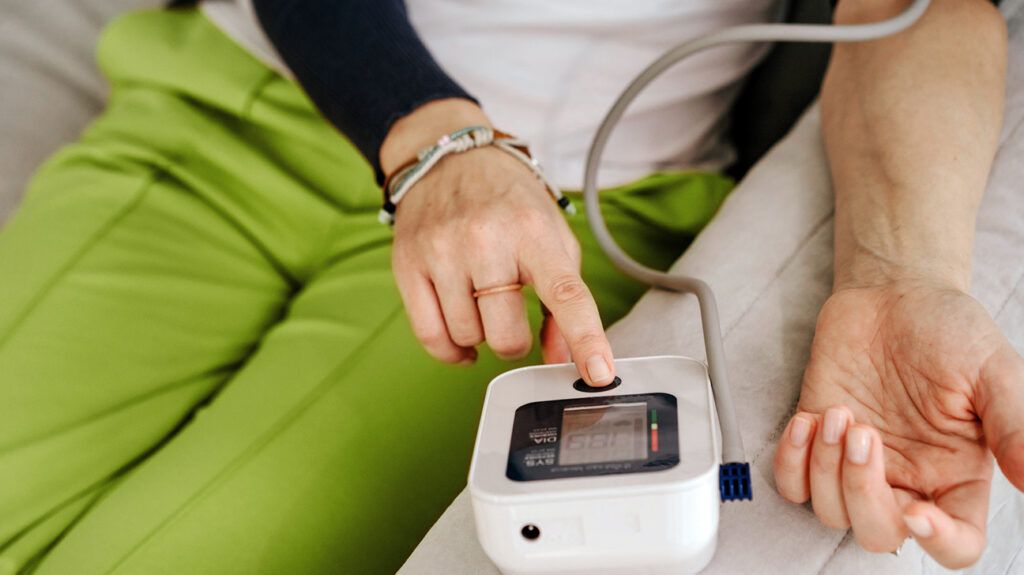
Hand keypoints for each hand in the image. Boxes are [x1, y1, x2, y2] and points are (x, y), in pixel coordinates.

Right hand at [383, 100, 614, 384]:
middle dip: (514, 342)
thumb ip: (565, 299)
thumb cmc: (508, 201)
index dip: (586, 339)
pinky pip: (430, 337)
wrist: (448, 158)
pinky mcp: (407, 265)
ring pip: (468, 337)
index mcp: (533, 231)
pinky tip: (462, 342)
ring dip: (481, 335)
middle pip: (507, 336)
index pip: (566, 294)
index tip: (599, 374)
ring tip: (482, 306)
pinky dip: (451, 351)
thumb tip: (563, 357)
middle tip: (513, 319)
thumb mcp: (552, 236)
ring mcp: (442, 253)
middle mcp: (485, 240)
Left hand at [773, 281, 1023, 567]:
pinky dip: (791, 463)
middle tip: (863, 433)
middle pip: (880, 533)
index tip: (917, 511)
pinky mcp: (817, 441)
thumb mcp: (993, 370)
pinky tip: (806, 421)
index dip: (939, 542)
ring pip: (831, 511)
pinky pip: (793, 484)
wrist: (893, 294)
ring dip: (825, 466)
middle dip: (862, 492)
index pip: (957, 542)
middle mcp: (907, 479)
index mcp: (957, 476)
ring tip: (838, 412)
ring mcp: (857, 464)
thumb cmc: (947, 331)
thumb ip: (1015, 427)